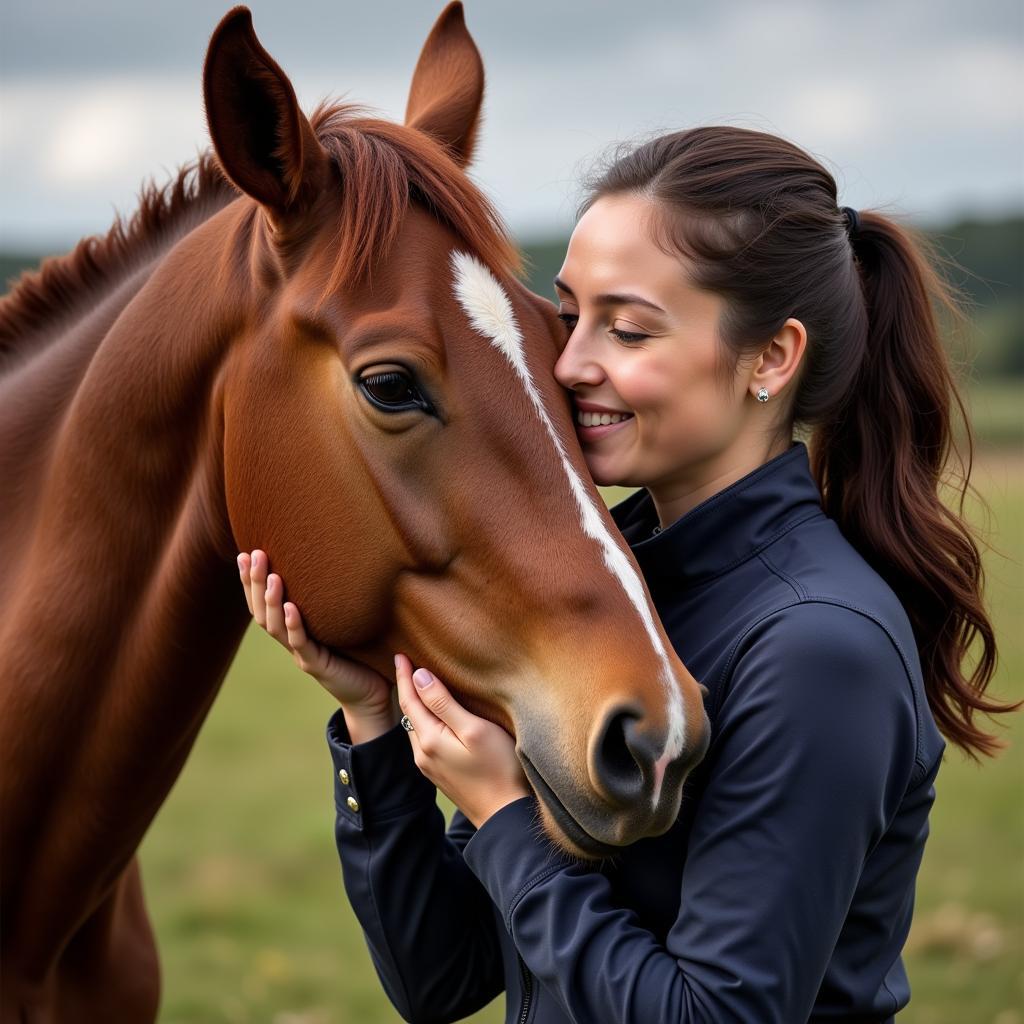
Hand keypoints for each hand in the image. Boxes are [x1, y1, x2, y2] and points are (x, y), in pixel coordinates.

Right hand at [237, 549, 397, 741]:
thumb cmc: (360, 654)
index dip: (251, 581)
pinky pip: (302, 644)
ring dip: (272, 601)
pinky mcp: (318, 666)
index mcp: (293, 629)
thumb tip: (340, 556)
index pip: (263, 603)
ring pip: (276, 627)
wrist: (371, 694)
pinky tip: (291, 607)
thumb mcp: (342, 621)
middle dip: (255, 583)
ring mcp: (302, 654)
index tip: (245, 553)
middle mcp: (291, 641)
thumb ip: (332, 599)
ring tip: (271, 577)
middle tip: (253, 554)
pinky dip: (295, 625)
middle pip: (262, 611)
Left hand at [395, 653, 530, 827]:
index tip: (399, 653)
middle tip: (404, 662)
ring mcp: (431, 767)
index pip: (410, 700)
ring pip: (417, 727)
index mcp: (429, 740)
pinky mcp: (442, 774)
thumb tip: (419, 676)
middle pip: (409, 713)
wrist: (505, 817)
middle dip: (406, 687)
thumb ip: (444, 703)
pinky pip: (426, 739)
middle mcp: (423, 754)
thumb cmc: (499, 768)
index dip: (404, 675)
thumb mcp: (474, 729)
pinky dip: (426, 720)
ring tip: (418, 683)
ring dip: (416, 705)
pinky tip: (435, 714)